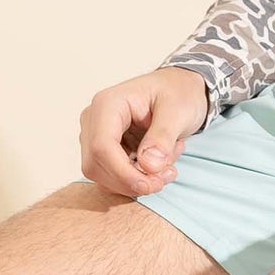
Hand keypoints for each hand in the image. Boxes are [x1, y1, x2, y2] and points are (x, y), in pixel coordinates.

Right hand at [78, 68, 210, 197]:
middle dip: (131, 180)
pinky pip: (113, 176)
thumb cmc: (178, 91)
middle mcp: (94, 120)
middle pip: (96, 166)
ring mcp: (96, 136)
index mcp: (107, 103)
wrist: (180, 89)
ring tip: (169, 165)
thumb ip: (163, 136)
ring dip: (137, 181)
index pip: (101, 147)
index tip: (151, 185)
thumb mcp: (178, 109)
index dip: (123, 173)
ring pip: (103, 176)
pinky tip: (160, 164)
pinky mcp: (105, 151)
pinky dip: (137, 179)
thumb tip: (148, 166)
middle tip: (167, 176)